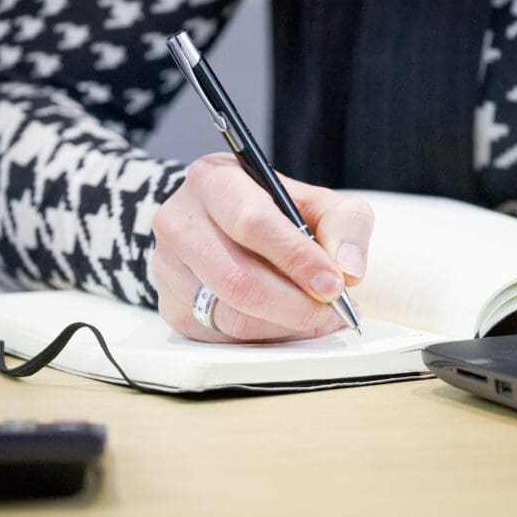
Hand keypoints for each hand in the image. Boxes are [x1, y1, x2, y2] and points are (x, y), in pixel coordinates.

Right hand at [150, 153, 373, 341]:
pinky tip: (291, 324)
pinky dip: (268, 337)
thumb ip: (345, 226)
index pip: (251, 223)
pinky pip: (224, 336)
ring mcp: (168, 267)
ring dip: (286, 325)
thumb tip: (349, 271)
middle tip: (333, 310)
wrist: (224, 224)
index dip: (297, 258)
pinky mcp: (171, 306)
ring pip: (231, 314)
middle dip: (295, 304)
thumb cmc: (277, 211)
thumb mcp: (319, 202)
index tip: (334, 284)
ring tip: (321, 317)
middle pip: (237, 278)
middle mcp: (179, 221)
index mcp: (214, 179)